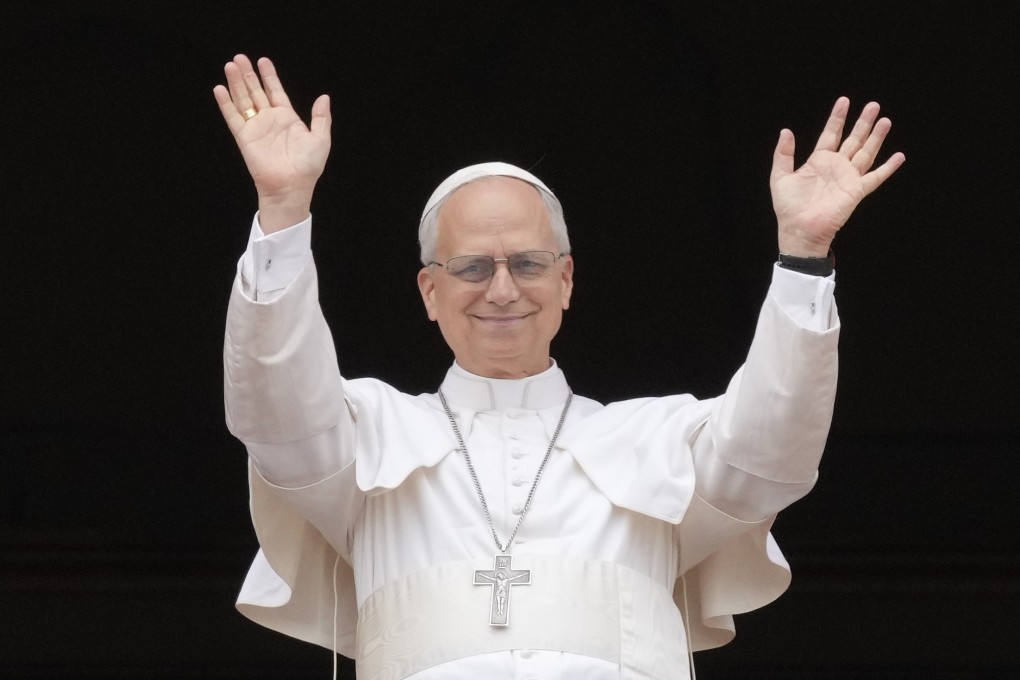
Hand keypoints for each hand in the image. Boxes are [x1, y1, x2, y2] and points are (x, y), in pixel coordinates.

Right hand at [213, 55, 331, 232]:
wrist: (291, 187)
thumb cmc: (308, 167)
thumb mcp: (320, 139)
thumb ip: (321, 117)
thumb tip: (324, 97)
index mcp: (288, 119)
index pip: (275, 92)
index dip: (269, 76)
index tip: (263, 61)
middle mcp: (270, 121)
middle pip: (256, 92)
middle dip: (248, 75)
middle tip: (239, 58)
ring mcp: (256, 128)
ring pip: (243, 100)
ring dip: (236, 83)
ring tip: (230, 66)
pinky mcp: (244, 138)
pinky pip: (233, 118)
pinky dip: (226, 103)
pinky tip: (219, 88)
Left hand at [770, 97, 904, 256]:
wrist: (799, 230)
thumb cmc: (789, 207)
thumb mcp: (780, 177)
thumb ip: (783, 154)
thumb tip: (785, 131)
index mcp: (818, 161)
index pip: (831, 134)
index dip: (838, 118)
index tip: (844, 101)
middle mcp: (836, 167)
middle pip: (853, 139)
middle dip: (863, 123)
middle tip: (873, 105)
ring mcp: (848, 178)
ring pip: (866, 153)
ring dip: (876, 137)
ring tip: (885, 120)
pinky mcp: (856, 191)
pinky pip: (875, 177)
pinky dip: (888, 168)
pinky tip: (899, 156)